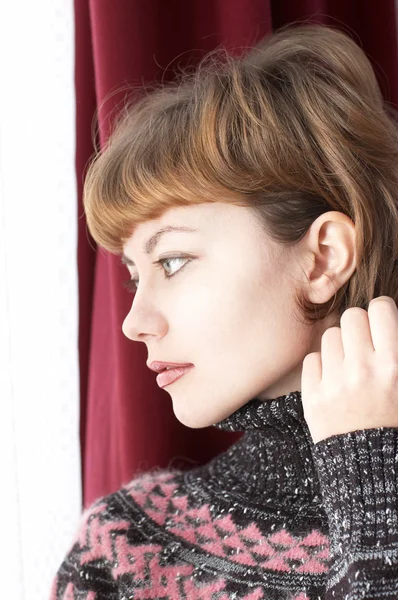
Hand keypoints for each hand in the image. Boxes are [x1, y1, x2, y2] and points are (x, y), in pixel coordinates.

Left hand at [301, 296, 397, 443]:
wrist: (371, 466)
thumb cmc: (394, 420)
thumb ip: (395, 349)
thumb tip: (383, 314)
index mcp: (393, 366)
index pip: (380, 308)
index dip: (381, 313)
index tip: (381, 323)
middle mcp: (363, 371)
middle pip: (351, 316)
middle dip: (359, 326)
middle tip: (364, 344)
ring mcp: (335, 383)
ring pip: (330, 335)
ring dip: (340, 346)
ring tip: (350, 365)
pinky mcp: (313, 396)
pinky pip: (312, 358)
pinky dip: (322, 365)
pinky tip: (334, 380)